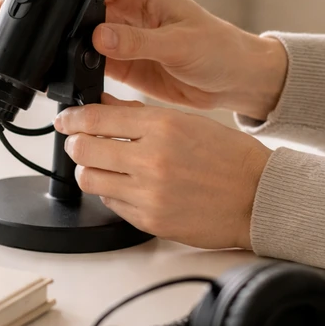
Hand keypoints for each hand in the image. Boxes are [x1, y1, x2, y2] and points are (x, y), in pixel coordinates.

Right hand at [0, 0, 287, 120]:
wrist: (237, 82)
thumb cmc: (220, 51)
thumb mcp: (181, 43)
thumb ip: (138, 41)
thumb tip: (99, 37)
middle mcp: (125, 11)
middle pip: (68, 6)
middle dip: (35, 11)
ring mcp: (118, 37)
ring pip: (69, 33)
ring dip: (43, 40)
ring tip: (12, 47)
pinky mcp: (118, 63)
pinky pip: (81, 60)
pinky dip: (60, 65)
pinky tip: (40, 71)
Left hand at [55, 94, 271, 249]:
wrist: (259, 198)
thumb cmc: (229, 158)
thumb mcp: (187, 121)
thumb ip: (140, 113)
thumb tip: (103, 105)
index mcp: (162, 126)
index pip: (95, 117)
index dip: (72, 118)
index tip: (65, 120)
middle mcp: (151, 159)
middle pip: (82, 148)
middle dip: (76, 143)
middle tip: (80, 142)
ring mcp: (148, 193)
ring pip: (89, 178)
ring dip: (90, 169)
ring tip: (103, 165)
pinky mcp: (148, 220)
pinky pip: (110, 203)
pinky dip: (112, 193)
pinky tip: (128, 186)